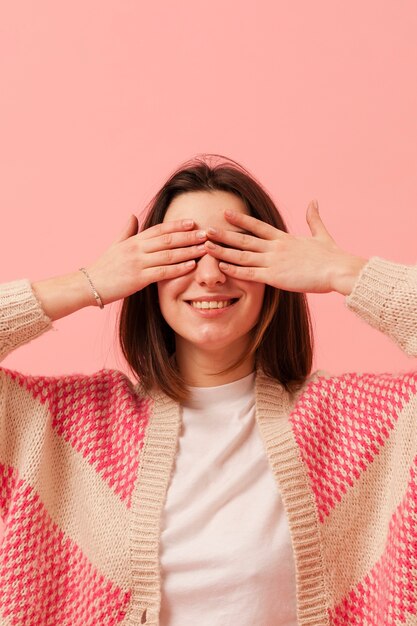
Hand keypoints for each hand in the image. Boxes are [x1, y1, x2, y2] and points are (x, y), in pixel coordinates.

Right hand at [85, 215, 207, 304]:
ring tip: (204, 248)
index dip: (176, 225)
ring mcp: (137, 263)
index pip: (159, 229)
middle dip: (188, 236)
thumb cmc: (104, 267)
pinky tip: (192, 266)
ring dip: (188, 250)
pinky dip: (179, 268)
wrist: (88, 285)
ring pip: (168, 254)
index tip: (192, 222)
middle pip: (167, 239)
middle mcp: (136, 249)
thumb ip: (126, 231)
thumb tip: (132, 215)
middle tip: (206, 233)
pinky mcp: (138, 279)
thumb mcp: (115, 245)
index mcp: (133, 240)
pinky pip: (163, 272)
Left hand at [203, 201, 368, 295]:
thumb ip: (314, 218)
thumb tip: (314, 201)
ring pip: (242, 255)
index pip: (257, 226)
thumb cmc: (332, 257)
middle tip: (206, 229)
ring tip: (206, 246)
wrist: (339, 270)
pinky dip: (234, 270)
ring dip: (223, 250)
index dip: (240, 220)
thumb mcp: (322, 234)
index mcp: (285, 238)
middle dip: (223, 234)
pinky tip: (221, 266)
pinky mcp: (275, 277)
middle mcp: (276, 247)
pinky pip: (250, 273)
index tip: (225, 214)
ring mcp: (274, 261)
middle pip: (244, 239)